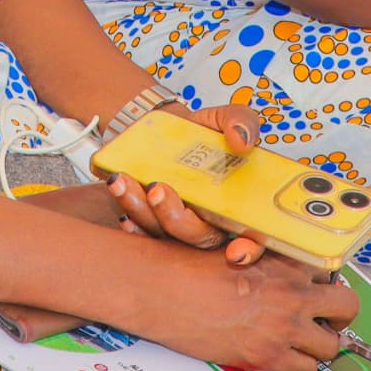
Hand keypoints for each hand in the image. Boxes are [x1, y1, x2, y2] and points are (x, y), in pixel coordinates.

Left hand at [102, 103, 265, 263]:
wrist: (169, 128)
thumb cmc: (203, 132)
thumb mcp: (225, 118)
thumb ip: (242, 122)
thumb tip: (242, 140)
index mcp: (236, 205)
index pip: (252, 238)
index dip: (247, 250)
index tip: (236, 252)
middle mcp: (208, 221)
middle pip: (199, 237)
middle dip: (177, 220)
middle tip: (158, 189)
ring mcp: (178, 223)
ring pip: (164, 233)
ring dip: (142, 211)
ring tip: (123, 181)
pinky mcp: (152, 220)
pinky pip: (141, 230)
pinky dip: (129, 218)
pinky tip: (119, 194)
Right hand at [118, 245, 357, 370]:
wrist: (162, 289)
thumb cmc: (188, 266)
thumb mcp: (236, 250)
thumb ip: (268, 262)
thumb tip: (283, 273)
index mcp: (283, 261)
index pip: (331, 274)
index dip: (327, 287)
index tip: (323, 294)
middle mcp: (290, 292)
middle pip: (346, 307)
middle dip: (340, 316)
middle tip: (327, 321)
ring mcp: (282, 326)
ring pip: (330, 346)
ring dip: (319, 345)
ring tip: (302, 342)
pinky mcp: (267, 355)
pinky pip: (305, 370)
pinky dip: (299, 367)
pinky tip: (284, 357)